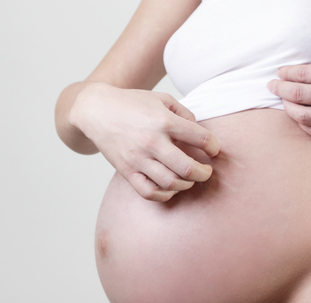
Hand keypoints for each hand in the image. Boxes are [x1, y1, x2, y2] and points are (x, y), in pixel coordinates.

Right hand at [69, 82, 219, 201]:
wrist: (97, 110)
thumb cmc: (132, 103)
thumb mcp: (162, 99)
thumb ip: (185, 114)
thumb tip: (200, 133)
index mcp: (164, 121)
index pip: (200, 138)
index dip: (213, 146)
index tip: (213, 150)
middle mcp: (152, 141)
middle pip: (188, 168)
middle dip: (204, 173)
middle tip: (207, 171)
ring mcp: (138, 158)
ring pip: (170, 183)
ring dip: (187, 184)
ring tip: (190, 179)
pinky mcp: (127, 171)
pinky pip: (149, 192)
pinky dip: (165, 195)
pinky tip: (171, 188)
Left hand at [266, 64, 310, 141]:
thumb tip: (300, 77)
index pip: (304, 74)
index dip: (286, 74)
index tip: (278, 74)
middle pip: (298, 94)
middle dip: (280, 90)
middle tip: (272, 87)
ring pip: (302, 116)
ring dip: (288, 109)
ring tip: (285, 104)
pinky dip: (303, 126)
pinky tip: (300, 120)